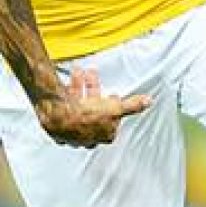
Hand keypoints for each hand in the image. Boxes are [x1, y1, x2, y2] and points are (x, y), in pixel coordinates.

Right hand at [34, 67, 150, 147]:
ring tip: (80, 71)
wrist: (59, 116)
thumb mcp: (116, 109)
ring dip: (80, 85)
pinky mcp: (56, 121)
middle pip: (93, 111)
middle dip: (94, 92)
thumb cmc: (86, 117)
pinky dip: (68, 88)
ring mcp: (69, 129)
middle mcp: (86, 135)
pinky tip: (71, 77)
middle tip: (92, 77)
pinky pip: (64, 101)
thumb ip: (132, 106)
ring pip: (77, 104)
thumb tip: (148, 102)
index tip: (111, 96)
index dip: (112, 108)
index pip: (112, 122)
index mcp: (102, 135)